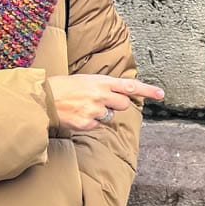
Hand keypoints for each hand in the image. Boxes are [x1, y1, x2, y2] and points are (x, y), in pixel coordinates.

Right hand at [47, 74, 163, 131]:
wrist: (43, 99)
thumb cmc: (63, 87)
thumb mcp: (86, 80)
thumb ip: (104, 86)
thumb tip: (118, 95)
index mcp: (101, 81)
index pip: (130, 85)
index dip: (147, 90)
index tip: (161, 94)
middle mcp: (100, 95)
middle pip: (123, 104)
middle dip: (116, 105)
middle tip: (100, 101)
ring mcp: (94, 110)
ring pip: (109, 116)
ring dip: (101, 114)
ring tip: (83, 107)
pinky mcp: (87, 123)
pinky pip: (96, 125)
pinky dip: (89, 122)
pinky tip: (77, 115)